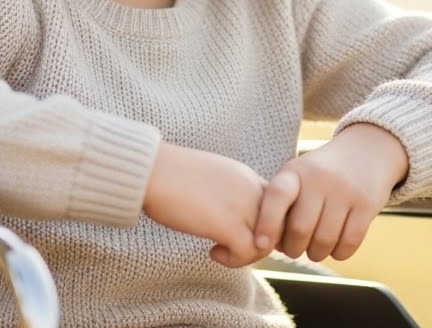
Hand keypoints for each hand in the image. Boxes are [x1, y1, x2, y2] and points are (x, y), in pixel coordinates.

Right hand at [143, 142, 269, 267]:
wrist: (151, 170)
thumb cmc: (170, 175)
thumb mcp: (212, 177)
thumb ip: (229, 193)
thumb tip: (228, 217)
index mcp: (247, 178)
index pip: (279, 208)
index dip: (266, 228)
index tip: (242, 234)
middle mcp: (252, 189)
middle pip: (280, 227)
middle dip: (261, 244)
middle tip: (234, 247)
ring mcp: (242, 206)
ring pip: (268, 243)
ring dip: (247, 255)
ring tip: (221, 250)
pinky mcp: (227, 224)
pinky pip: (248, 253)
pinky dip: (234, 261)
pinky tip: (213, 252)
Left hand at [254, 123, 408, 261]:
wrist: (364, 150)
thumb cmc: (318, 175)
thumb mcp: (296, 176)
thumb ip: (278, 205)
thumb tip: (265, 246)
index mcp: (295, 171)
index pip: (277, 196)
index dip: (266, 223)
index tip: (260, 245)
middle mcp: (319, 178)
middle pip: (300, 228)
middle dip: (293, 249)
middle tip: (294, 250)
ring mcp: (344, 190)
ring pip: (325, 240)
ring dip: (317, 254)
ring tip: (315, 250)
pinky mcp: (366, 203)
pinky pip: (349, 241)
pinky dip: (339, 253)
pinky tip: (336, 248)